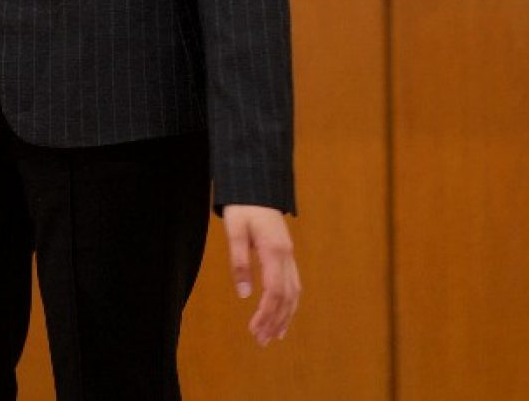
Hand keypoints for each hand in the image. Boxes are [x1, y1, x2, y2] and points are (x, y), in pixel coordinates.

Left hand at [222, 205, 299, 345]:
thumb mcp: (235, 231)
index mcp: (274, 251)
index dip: (266, 314)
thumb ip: (239, 261)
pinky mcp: (286, 255)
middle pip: (286, 297)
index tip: (254, 331)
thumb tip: (245, 294)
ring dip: (285, 316)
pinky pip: (293, 284)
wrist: (257, 187)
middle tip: (262, 342)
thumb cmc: (243, 207)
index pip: (274, 291)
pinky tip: (283, 315)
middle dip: (275, 321)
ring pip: (293, 293)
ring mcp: (289, 255)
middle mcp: (286, 256)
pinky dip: (289, 303)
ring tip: (274, 336)